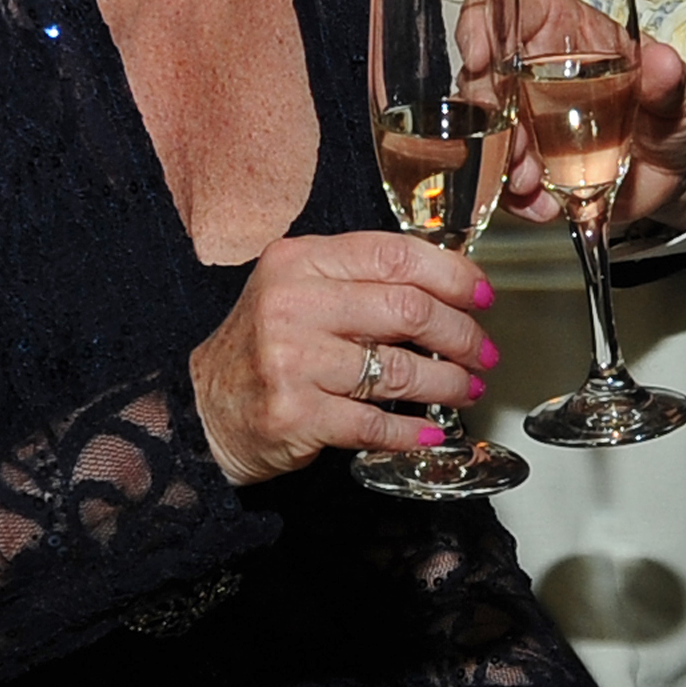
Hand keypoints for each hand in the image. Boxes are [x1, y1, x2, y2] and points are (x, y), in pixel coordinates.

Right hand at [185, 229, 501, 483]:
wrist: (204, 410)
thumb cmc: (264, 349)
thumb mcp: (299, 291)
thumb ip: (361, 281)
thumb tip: (450, 288)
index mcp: (299, 262)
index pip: (395, 255)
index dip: (452, 275)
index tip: (481, 296)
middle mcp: (292, 305)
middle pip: (407, 310)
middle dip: (461, 335)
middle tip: (482, 352)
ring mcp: (291, 361)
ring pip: (399, 370)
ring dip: (447, 384)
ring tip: (466, 389)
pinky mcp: (296, 415)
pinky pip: (375, 424)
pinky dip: (413, 431)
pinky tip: (431, 431)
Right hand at [500, 17, 685, 235]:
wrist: (684, 169)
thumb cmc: (677, 112)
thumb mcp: (682, 92)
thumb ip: (670, 79)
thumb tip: (661, 61)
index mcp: (564, 33)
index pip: (504, 9)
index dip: (480, 24)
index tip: (481, 57)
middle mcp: (534, 74)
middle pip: (482, 78)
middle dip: (485, 112)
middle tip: (513, 144)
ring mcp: (529, 124)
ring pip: (485, 133)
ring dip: (497, 160)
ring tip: (531, 182)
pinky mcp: (532, 167)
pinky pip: (506, 181)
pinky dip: (518, 199)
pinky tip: (545, 205)